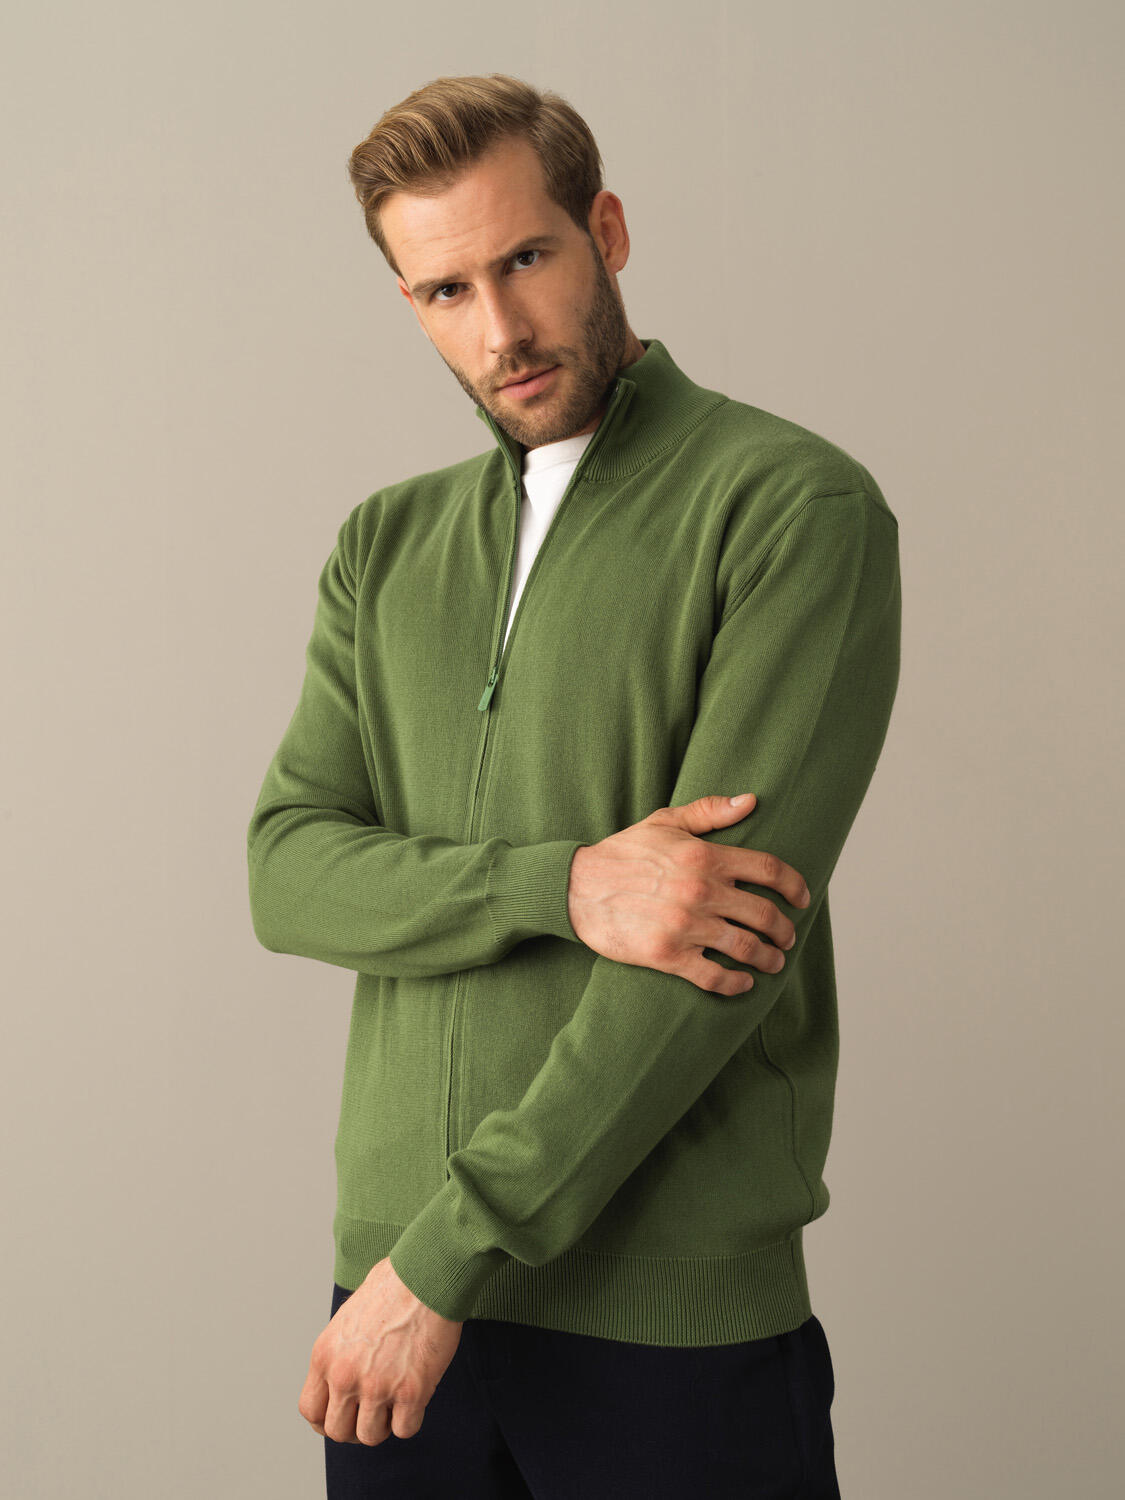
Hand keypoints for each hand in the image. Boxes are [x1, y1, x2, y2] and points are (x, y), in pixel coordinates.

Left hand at [298, 1256, 462, 1445]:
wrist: (426, 1275)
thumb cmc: (394, 1284)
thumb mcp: (348, 1315)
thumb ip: (342, 1348)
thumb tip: (348, 1364)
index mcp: (325, 1355)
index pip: (310, 1410)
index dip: (326, 1420)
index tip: (344, 1416)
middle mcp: (345, 1375)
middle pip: (337, 1431)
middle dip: (355, 1427)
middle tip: (373, 1413)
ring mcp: (377, 1386)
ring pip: (370, 1436)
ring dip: (384, 1425)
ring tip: (396, 1403)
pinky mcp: (411, 1391)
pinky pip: (405, 1429)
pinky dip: (411, 1420)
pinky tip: (416, 1397)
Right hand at [566, 793, 811, 995]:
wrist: (576, 888)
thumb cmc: (622, 853)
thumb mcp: (664, 822)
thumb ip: (709, 812)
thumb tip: (751, 801)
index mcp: (705, 856)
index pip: (768, 869)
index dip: (794, 885)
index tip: (803, 898)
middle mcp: (701, 891)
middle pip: (764, 913)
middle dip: (784, 930)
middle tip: (787, 938)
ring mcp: (686, 925)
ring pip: (746, 948)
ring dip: (768, 959)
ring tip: (773, 962)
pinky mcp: (668, 954)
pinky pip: (714, 976)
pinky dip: (735, 983)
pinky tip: (742, 982)